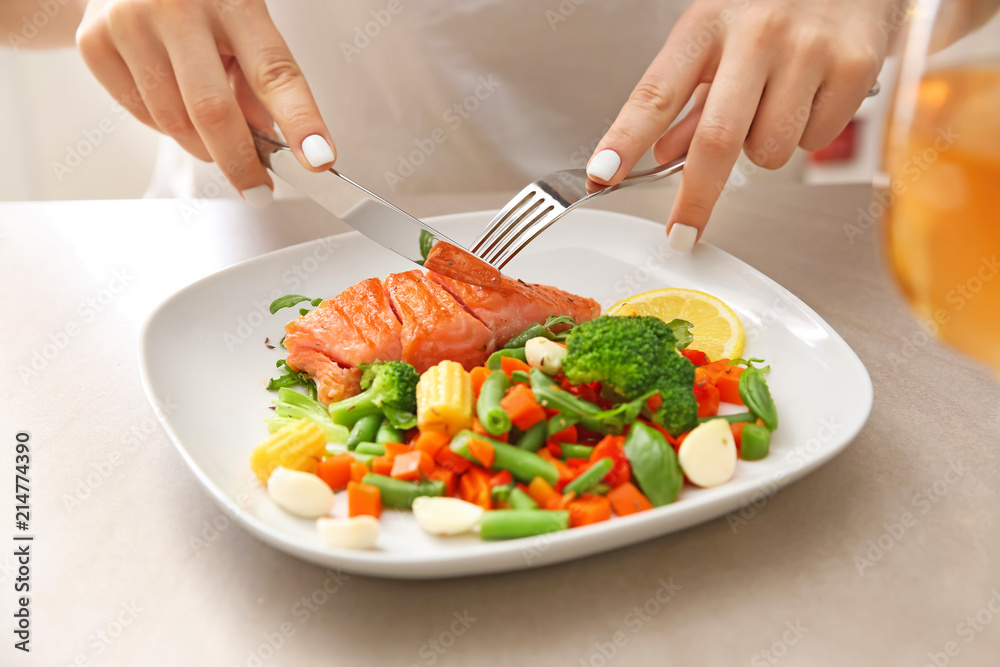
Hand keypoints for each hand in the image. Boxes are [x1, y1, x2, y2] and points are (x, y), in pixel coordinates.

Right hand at [76, 0, 335, 205]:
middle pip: (213, 111)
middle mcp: (179, 7)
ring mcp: (130, 23)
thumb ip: (259, 81)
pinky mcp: (95, 42)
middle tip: (258, 190)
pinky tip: (171, 99)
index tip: (318, 157)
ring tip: (212, 131)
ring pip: (174, 122)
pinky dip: (165, 126)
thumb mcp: (241, 24)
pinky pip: (140, 114)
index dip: (301, 120)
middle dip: (240, 163)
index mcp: (232, 0)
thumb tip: (275, 145)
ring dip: (202, 145)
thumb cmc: (197, 2)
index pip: (274, 72)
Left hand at [587, 0, 893, 248]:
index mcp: (709, 23)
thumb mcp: (719, 36)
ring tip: (776, 104)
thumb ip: (691, 98)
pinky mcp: (854, 66)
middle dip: (695, 198)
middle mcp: (757, 33)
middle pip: (717, 139)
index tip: (601, 175)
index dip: (625, 140)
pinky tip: (812, 95)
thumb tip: (665, 155)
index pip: (656, 93)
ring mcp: (808, 49)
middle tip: (682, 230)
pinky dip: (809, 133)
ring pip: (769, 151)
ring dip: (763, 149)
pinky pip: (815, 141)